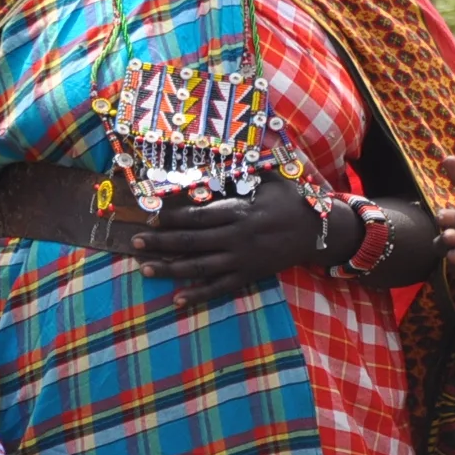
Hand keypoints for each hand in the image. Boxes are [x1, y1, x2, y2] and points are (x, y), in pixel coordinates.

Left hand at [132, 175, 323, 306]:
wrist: (318, 232)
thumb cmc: (289, 200)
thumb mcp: (267, 178)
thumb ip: (238, 172)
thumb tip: (212, 155)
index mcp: (239, 212)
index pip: (198, 216)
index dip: (172, 218)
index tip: (150, 218)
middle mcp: (238, 238)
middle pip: (192, 242)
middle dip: (161, 243)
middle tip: (135, 243)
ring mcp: (243, 260)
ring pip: (200, 268)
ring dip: (171, 269)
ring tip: (145, 269)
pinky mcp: (250, 276)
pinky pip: (220, 287)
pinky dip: (198, 295)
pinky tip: (177, 299)